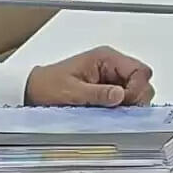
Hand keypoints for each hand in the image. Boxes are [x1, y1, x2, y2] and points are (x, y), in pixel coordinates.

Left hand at [26, 47, 153, 107]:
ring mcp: (109, 76)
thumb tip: (120, 95)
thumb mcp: (72, 92)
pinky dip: (121, 105)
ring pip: (134, 88)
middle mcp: (111, 64)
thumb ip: (98, 93)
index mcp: (106, 58)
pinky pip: (123, 95)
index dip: (138, 88)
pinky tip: (110, 114)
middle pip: (141, 78)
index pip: (139, 70)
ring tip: (114, 114)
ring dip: (128, 102)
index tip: (126, 104)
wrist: (30, 90)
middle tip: (123, 112)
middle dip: (136, 96)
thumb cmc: (47, 86)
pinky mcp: (105, 87)